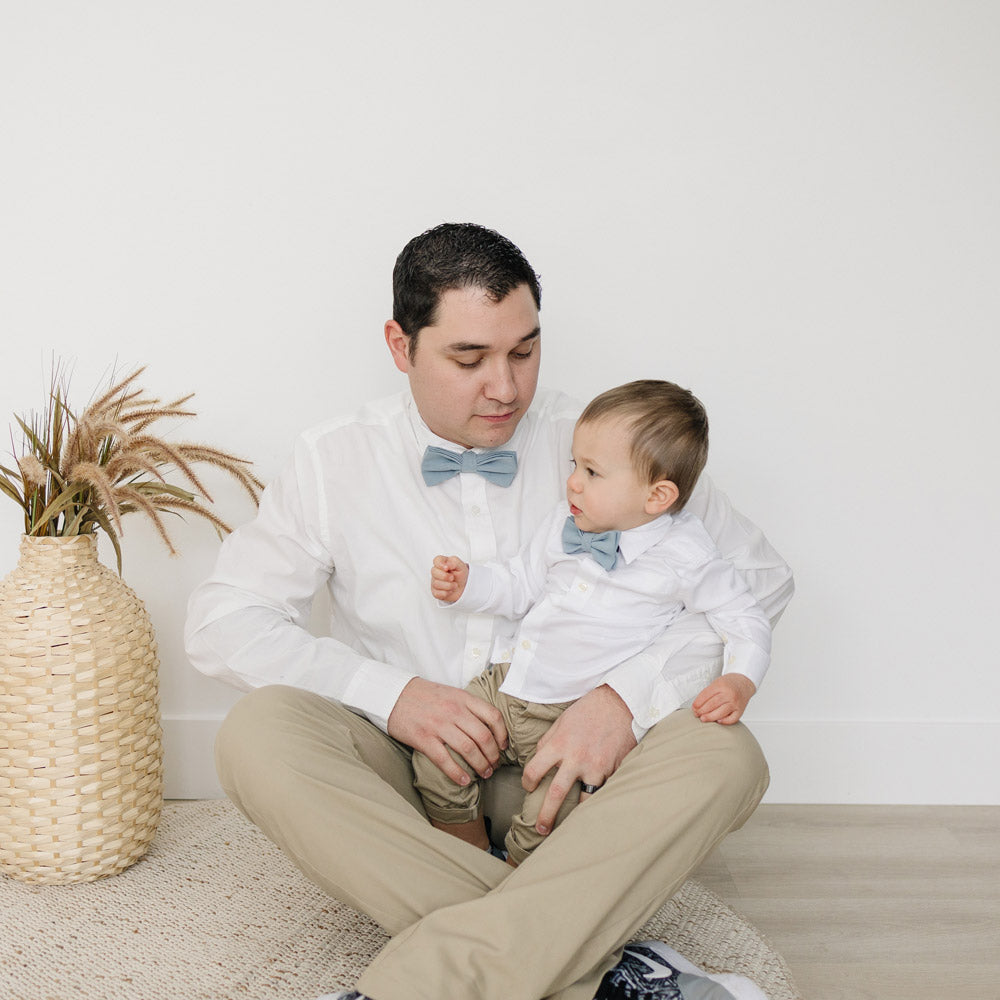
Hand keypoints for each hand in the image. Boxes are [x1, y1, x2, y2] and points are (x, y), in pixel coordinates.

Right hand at [387, 676, 507, 784]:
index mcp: (463, 698)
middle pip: (483, 736)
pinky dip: (457, 773)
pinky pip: (445, 760)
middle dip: (493, 755)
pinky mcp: (424, 738)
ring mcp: (438, 725)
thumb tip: (488, 725)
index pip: (493, 716)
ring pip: (468, 749)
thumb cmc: (425, 695)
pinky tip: (464, 780)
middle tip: (494, 765)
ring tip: (484, 773)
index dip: (502, 734)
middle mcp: (453, 711)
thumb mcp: (451, 692)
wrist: (394, 694)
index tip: (504, 746)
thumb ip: (468, 706)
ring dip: (480, 765)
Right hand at [431, 555, 469, 602]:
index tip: (447, 568)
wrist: (463, 588)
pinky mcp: (435, 592)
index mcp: (443, 563)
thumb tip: (447, 564)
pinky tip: (450, 590)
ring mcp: (434, 582)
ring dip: (449, 585)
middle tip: (452, 578)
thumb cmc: (461, 575)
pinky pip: (438, 593)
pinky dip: (446, 593)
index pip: (436, 560)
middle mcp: (437, 572)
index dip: (440, 564)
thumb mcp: (461, 566)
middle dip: (445, 576)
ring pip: (436, 583)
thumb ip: (454, 562)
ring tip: (455, 585)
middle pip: (434, 572)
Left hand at [521, 684, 636, 835]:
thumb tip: (538, 758)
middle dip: (546, 814)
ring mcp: (595, 766)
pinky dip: (595, 799)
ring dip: (574, 815)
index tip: (528, 787)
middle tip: (540, 829)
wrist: (619, 704)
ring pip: (582, 799)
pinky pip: (601, 790)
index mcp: (558, 744)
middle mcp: (575, 758)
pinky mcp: (611, 770)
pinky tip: (593, 810)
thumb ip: (549, 741)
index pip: (534, 770)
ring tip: (569, 827)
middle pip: (556, 794)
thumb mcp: (562, 722)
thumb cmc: (588, 711)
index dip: (527, 782)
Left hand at [692, 673, 755, 724]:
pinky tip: (718, 721)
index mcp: (721, 685)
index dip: (698, 703)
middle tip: (696, 714)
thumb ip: (708, 693)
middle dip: (702, 710)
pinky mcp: (740, 710)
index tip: (693, 707)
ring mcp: (735, 703)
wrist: (744, 683)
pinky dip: (724, 721)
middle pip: (712, 704)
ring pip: (721, 712)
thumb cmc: (729, 683)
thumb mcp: (717, 683)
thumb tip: (697, 706)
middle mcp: (729, 694)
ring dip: (710, 717)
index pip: (706, 695)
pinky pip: (732, 719)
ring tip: (703, 718)